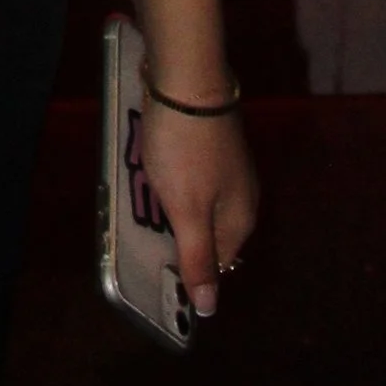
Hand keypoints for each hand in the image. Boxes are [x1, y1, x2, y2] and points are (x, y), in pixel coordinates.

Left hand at [140, 100, 259, 322]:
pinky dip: (172, 176)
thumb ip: (198, 258)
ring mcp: (230, 165)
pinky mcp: (213, 140)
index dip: (188, 268)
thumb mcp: (187, 211)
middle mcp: (243, 195)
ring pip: (199, 200)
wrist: (187, 76)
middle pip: (209, 231)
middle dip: (178, 232)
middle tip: (143, 226)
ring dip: (173, 203)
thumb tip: (209, 308)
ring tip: (143, 195)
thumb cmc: (185, 149)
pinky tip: (152, 167)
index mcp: (241, 218)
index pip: (217, 262)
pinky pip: (192, 173)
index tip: (154, 264)